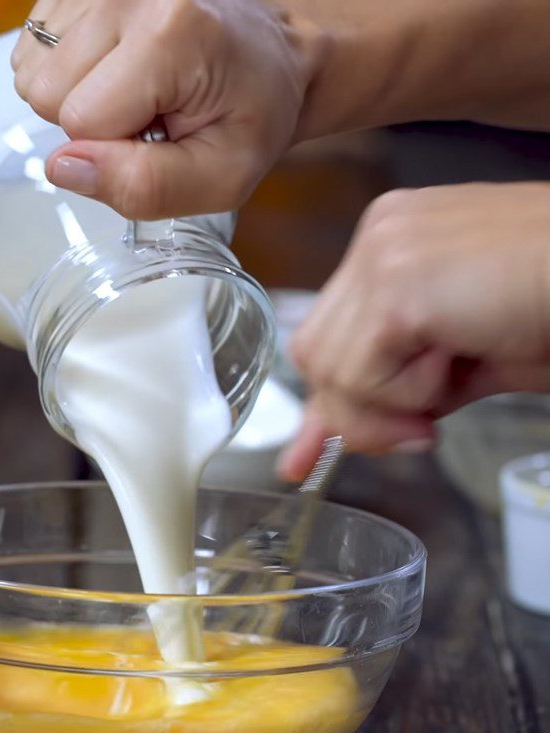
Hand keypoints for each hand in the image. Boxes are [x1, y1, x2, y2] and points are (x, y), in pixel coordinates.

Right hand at [11, 0, 314, 218]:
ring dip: (81, 95)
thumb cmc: (253, 113)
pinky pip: (36, 49)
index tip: (160, 133)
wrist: (272, 55)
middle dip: (93, 121)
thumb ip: (145, 185)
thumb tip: (62, 167)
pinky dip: (73, 70)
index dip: (115, 149)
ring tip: (138, 89)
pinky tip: (119, 68)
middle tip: (150, 112)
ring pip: (33, 71)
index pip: (80, 121)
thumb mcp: (222, 177)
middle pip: (47, 93)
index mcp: (170, 32)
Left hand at [282, 182, 549, 480]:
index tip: (308, 457)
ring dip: (391, 402)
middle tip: (421, 427)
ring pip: (330, 369)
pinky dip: (410, 393)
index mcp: (390, 244)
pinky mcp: (401, 287)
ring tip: (453, 375)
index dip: (326, 397)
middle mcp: (378, 238)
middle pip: (314, 355)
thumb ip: (393, 392)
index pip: (326, 333)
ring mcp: (384, 254)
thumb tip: (336, 436)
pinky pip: (365, 375)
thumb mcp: (460, 363)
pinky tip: (460, 358)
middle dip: (359, 411)